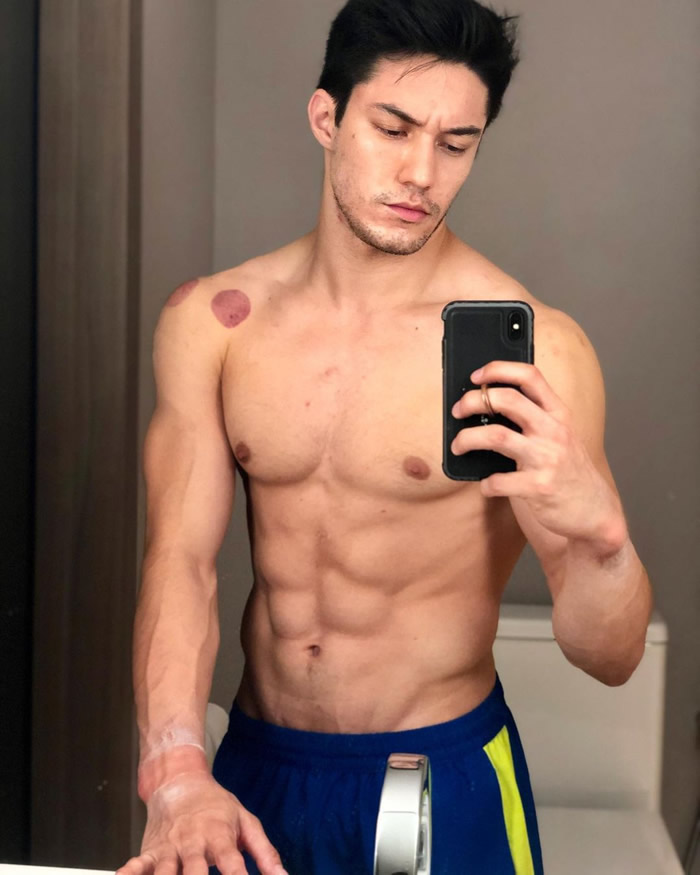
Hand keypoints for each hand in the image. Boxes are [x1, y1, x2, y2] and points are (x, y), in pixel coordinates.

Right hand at [117, 772, 287, 874]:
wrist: (180, 781)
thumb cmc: (217, 805)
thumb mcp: (246, 821)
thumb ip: (264, 852)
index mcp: (220, 835)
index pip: (233, 865)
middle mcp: (194, 843)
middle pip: (196, 872)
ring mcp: (170, 847)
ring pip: (166, 873)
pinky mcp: (150, 851)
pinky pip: (138, 865)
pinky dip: (131, 873)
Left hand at [451, 361, 622, 546]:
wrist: (594, 511)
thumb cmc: (567, 470)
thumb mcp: (559, 436)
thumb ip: (533, 418)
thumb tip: (486, 406)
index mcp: (558, 414)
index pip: (530, 376)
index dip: (499, 369)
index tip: (476, 375)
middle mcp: (554, 431)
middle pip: (507, 400)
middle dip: (473, 400)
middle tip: (457, 410)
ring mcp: (547, 459)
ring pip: (495, 435)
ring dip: (467, 438)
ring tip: (457, 446)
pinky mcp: (539, 487)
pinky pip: (497, 480)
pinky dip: (485, 483)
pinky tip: (487, 485)